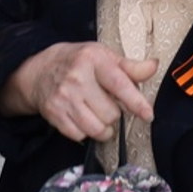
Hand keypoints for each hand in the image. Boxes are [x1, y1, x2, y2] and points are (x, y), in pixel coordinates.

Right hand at [0, 41, 157, 142]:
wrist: (39, 70)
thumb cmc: (78, 62)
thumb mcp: (103, 56)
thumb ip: (130, 66)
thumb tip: (153, 66)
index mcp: (93, 60)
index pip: (119, 84)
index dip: (136, 102)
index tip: (148, 115)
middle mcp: (77, 78)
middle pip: (111, 113)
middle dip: (114, 113)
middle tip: (106, 104)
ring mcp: (64, 97)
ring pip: (96, 128)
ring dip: (104, 128)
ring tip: (99, 115)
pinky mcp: (54, 113)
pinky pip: (80, 135)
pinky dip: (86, 132)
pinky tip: (83, 119)